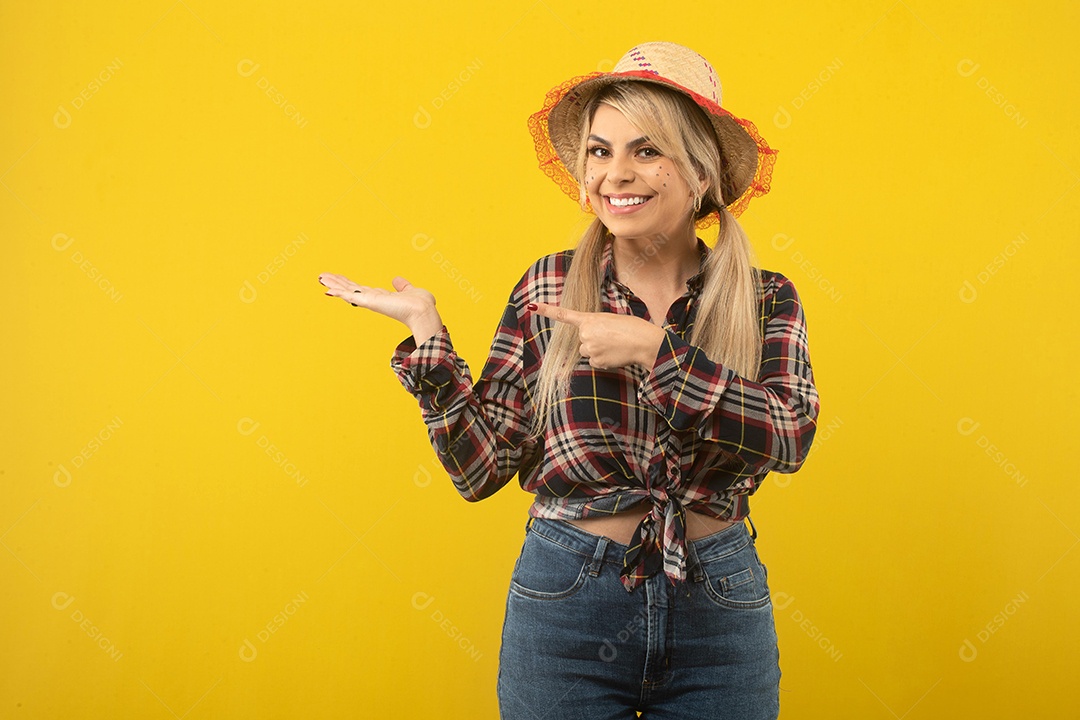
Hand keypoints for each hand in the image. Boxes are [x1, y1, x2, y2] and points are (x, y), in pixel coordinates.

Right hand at [318, 273, 442, 341]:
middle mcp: (373, 299)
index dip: (349, 284)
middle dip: (337, 282)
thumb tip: (396, 280)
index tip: (339, 279)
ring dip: (334, 284)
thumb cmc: (420, 304)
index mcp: (381, 297)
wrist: (422, 311)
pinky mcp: (369, 302)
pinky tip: (327, 290)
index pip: (361, 289)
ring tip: (321, 278)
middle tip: (323, 276)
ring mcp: (370, 301)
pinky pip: (350, 296)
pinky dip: (338, 292)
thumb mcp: (410, 290)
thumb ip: (402, 286)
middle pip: (351, 289)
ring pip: (347, 291)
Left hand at [529, 302, 665, 370]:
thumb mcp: (610, 320)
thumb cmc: (632, 328)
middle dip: (593, 341)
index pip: (564, 314)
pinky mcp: (596, 361)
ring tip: (615, 346)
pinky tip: (615, 355)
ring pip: (587, 352)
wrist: (644, 341)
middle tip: (611, 337)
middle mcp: (585, 333)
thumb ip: (595, 326)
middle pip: (582, 341)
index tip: (532, 306)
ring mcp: (589, 348)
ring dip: (598, 351)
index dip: (546, 310)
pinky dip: (604, 360)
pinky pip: (595, 362)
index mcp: (590, 319)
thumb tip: (588, 341)